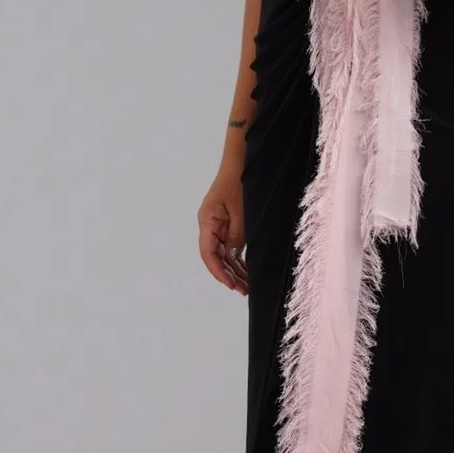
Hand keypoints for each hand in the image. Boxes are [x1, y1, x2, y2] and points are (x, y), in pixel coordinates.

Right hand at [199, 167, 247, 294]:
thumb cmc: (238, 182)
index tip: (231, 284)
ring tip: (247, 286)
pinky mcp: (226, 224)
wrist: (240, 162)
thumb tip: (234, 258)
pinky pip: (230, 246)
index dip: (219, 272)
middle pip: (215, 257)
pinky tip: (247, 271)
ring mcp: (217, 225)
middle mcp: (209, 226)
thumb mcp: (240, 212)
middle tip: (243, 290)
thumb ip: (236, 236)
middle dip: (228, 275)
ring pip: (223, 254)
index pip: (209, 253)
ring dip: (234, 270)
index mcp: (207, 221)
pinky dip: (237, 258)